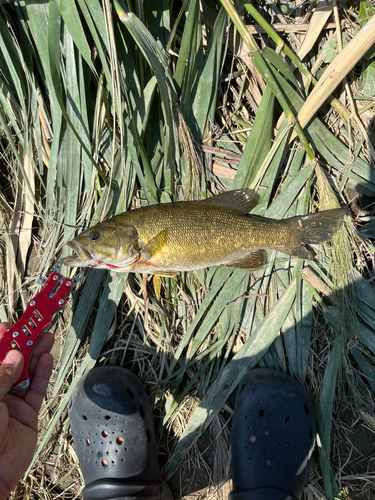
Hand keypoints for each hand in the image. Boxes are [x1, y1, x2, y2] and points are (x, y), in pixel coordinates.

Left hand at [0, 322, 53, 498]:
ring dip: (36, 354)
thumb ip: (1, 376)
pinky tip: (47, 358)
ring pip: (26, 372)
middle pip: (11, 362)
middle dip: (23, 343)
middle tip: (36, 325)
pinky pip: (36, 389)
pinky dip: (43, 373)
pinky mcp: (27, 414)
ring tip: (47, 336)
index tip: (11, 324)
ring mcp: (11, 403)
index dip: (1, 340)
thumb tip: (14, 355)